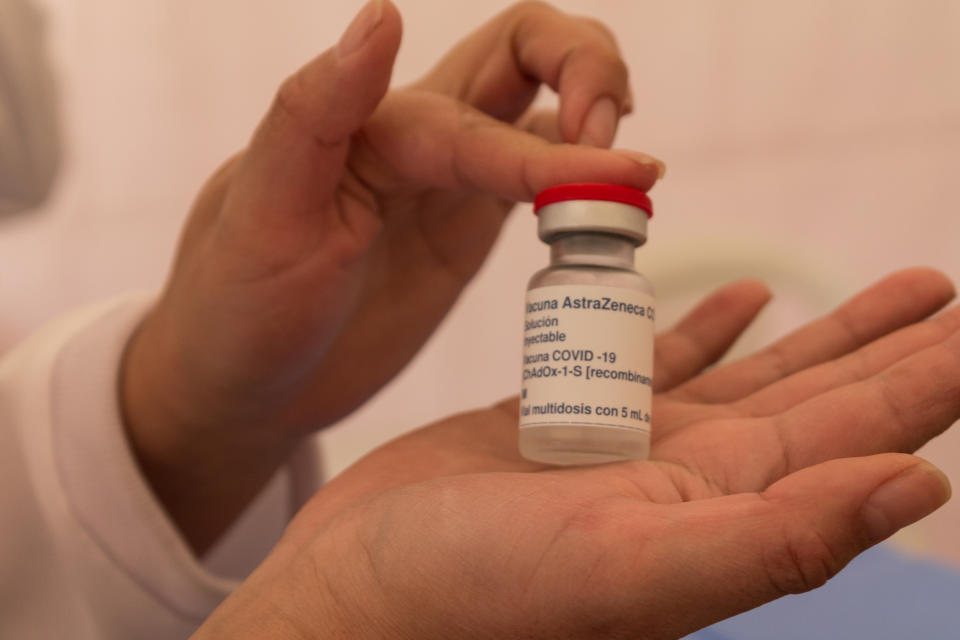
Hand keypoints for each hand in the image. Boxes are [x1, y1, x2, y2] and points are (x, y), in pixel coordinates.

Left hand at [119, 0, 662, 550]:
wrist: (241, 387)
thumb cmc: (234, 308)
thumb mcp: (260, 214)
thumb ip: (314, 112)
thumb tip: (380, 13)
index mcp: (371, 128)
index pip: (481, 116)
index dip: (552, 148)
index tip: (618, 179)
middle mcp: (417, 139)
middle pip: (525, 49)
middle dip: (590, 68)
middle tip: (624, 154)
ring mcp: (447, 182)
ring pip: (542, 109)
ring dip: (598, 120)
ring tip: (631, 178)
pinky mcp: (465, 227)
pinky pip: (541, 181)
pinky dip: (587, 183)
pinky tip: (612, 212)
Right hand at [193, 269, 959, 638]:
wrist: (356, 593)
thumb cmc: (470, 598)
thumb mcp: (629, 570)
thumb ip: (774, 539)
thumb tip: (916, 481)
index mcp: (718, 511)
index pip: (854, 436)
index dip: (926, 382)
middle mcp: (689, 483)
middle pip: (819, 400)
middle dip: (889, 346)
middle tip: (947, 291)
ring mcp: (630, 449)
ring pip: (753, 377)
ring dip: (820, 335)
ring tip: (890, 291)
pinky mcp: (568, 420)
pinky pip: (658, 364)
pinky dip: (707, 330)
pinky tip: (744, 299)